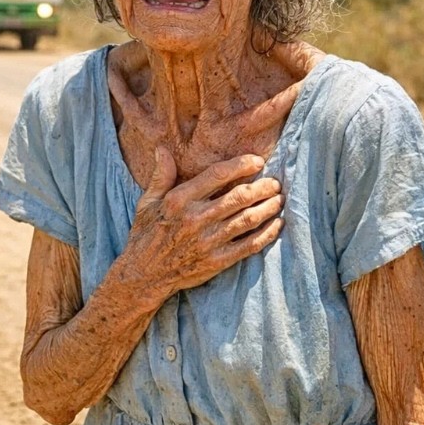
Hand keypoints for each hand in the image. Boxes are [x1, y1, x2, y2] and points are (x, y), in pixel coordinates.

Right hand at [119, 147, 283, 301]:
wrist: (144, 276)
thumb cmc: (146, 235)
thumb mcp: (147, 202)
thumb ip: (160, 175)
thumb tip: (162, 149)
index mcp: (179, 200)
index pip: (217, 175)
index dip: (241, 165)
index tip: (258, 161)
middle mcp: (196, 219)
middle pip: (239, 197)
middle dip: (262, 187)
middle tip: (275, 182)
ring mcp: (209, 241)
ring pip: (248, 219)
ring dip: (268, 207)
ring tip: (279, 199)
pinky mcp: (218, 261)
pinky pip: (249, 245)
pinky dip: (267, 234)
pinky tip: (277, 224)